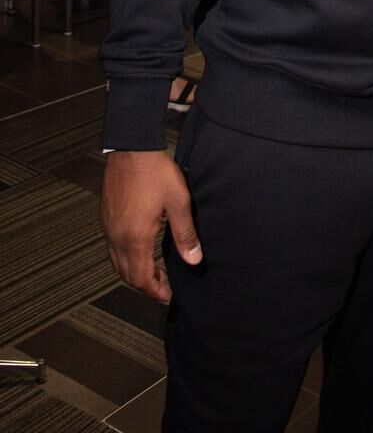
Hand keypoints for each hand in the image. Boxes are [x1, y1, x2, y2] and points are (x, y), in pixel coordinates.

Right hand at [101, 150, 201, 302]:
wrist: (132, 148)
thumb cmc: (155, 171)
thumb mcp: (179, 202)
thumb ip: (185, 234)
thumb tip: (194, 259)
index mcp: (135, 237)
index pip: (141, 278)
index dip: (155, 291)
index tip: (167, 296)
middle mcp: (117, 237)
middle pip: (127, 275)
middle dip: (145, 285)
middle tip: (163, 287)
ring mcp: (109, 227)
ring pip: (117, 263)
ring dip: (134, 272)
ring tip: (154, 272)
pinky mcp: (107, 217)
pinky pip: (112, 248)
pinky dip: (125, 258)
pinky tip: (139, 250)